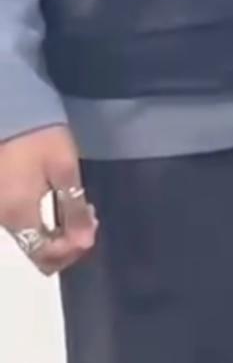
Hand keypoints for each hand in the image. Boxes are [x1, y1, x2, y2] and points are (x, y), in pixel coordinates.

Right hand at [0, 126, 97, 276]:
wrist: (9, 106)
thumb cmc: (39, 136)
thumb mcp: (64, 168)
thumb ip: (74, 208)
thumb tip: (84, 242)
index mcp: (18, 215)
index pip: (45, 256)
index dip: (73, 249)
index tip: (93, 224)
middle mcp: (2, 218)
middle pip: (36, 249)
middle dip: (67, 241)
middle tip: (89, 215)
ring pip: (28, 235)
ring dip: (55, 229)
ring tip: (78, 203)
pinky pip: (21, 219)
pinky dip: (41, 217)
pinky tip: (57, 197)